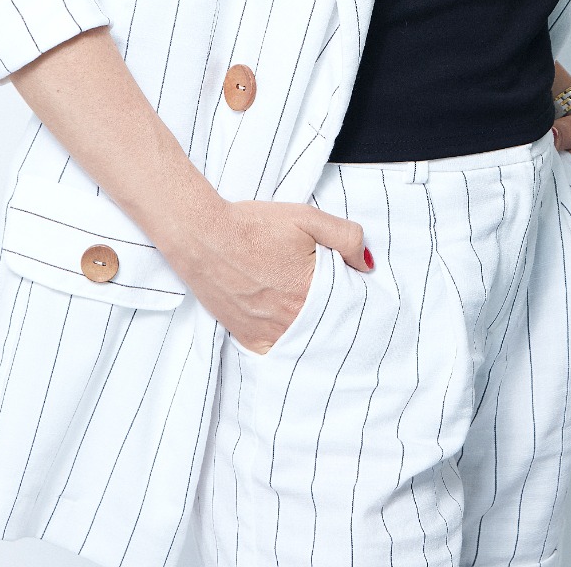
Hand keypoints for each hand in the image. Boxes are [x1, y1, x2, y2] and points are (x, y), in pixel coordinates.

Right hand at [176, 197, 372, 354]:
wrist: (203, 235)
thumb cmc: (254, 225)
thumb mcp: (307, 218)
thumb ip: (345, 238)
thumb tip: (367, 265)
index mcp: (312, 292)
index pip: (348, 305)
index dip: (354, 295)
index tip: (353, 287)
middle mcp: (291, 320)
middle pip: (328, 326)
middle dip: (336, 315)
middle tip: (333, 299)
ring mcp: (268, 333)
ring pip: (305, 342)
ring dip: (313, 331)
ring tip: (313, 313)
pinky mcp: (247, 337)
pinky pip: (276, 352)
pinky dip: (287, 344)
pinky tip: (291, 330)